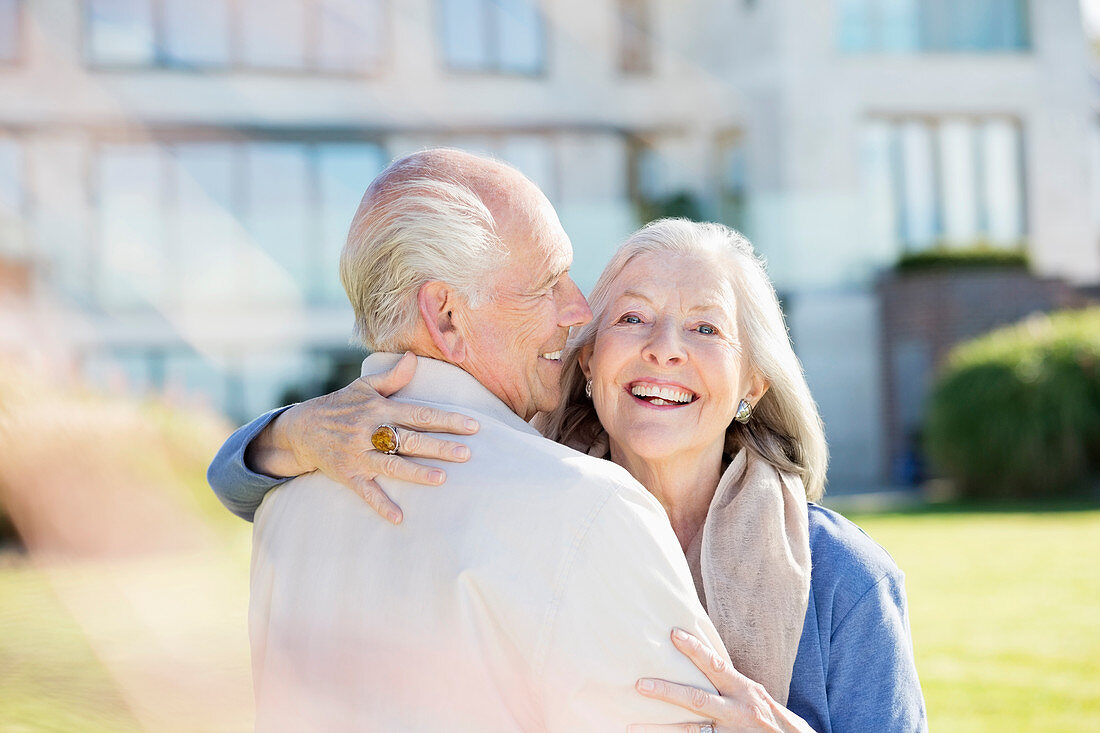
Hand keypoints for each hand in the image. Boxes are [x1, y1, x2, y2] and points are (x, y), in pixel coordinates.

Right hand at [246, 352, 478, 524]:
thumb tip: (414, 356)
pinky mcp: (348, 474)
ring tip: (442, 478)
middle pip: (409, 440)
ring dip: (416, 473)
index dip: (446, 419)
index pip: (418, 414)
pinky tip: (399, 518)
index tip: (473, 425)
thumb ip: (393, 376)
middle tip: (467, 453)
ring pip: (391, 465)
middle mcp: (369, 431)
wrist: (302, 428)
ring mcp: (358, 454)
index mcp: (378, 409)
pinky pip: (366, 492)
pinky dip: (381, 505)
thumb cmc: (341, 405)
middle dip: (439, 447)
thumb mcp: (364, 386)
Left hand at [629, 629, 814, 732]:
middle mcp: (736, 710)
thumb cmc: (771, 716)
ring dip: (659, 728)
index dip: (695, 649)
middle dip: (666, 691)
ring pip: (689, 730)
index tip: (673, 634)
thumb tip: (705, 660)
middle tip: (639, 684)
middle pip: (696, 699)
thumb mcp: (755, 694)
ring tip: (632, 725)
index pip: (716, 665)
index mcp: (744, 690)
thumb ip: (730, 682)